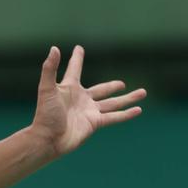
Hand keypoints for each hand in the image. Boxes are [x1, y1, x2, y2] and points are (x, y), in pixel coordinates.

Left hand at [31, 45, 145, 155]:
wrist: (48, 139)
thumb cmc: (45, 114)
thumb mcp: (47, 89)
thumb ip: (50, 69)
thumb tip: (54, 48)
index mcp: (69, 88)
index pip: (75, 70)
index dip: (77, 59)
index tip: (79, 48)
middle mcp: (81, 99)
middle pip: (101, 90)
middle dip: (111, 87)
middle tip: (122, 83)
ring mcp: (89, 111)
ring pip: (113, 103)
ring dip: (128, 98)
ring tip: (143, 93)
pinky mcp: (94, 123)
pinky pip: (114, 117)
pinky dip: (126, 114)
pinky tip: (138, 109)